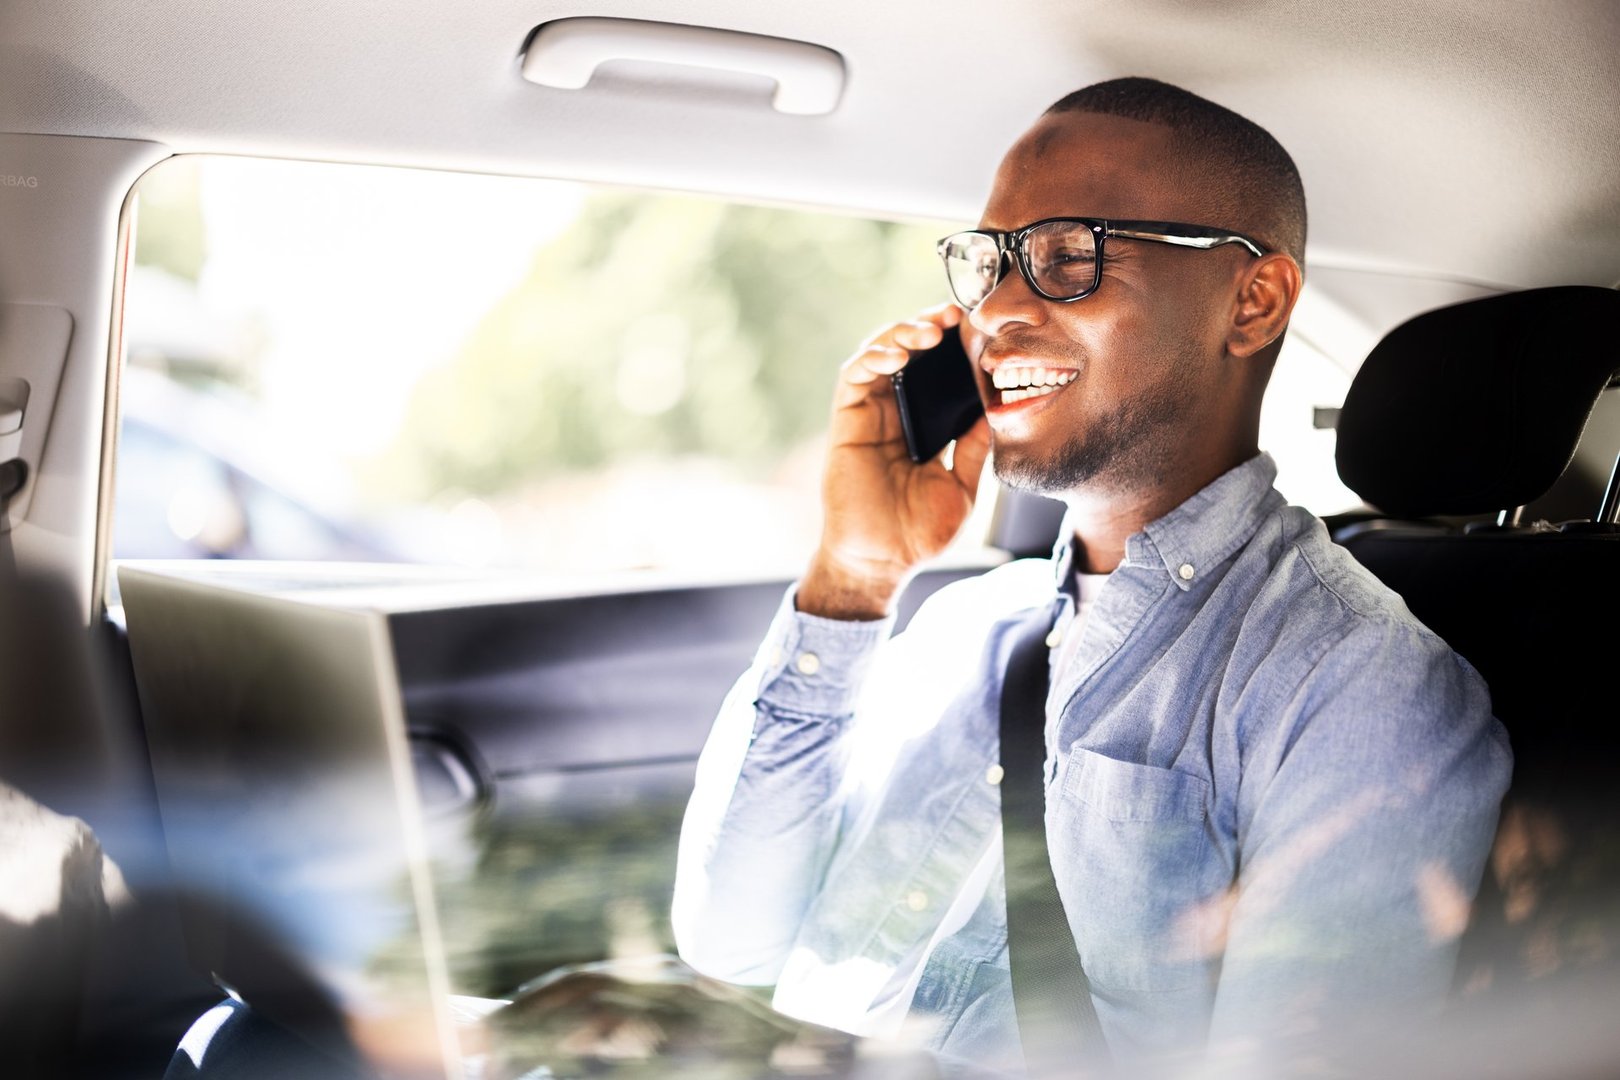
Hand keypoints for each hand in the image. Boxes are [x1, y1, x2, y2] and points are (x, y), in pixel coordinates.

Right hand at [797, 304, 990, 619]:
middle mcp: (891, 414)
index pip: (934, 373)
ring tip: (930, 330)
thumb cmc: (918, 532)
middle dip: (927, 327)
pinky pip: (855, 376)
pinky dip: (874, 356)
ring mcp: (867, 417)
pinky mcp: (846, 423)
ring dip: (901, 334)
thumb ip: (974, 446)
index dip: (951, 346)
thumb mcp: (962, 484)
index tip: (976, 329)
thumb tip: (998, 408)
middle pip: (906, 353)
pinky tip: (899, 353)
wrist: (883, 562)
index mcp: (920, 426)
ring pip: (878, 355)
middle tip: (955, 314)